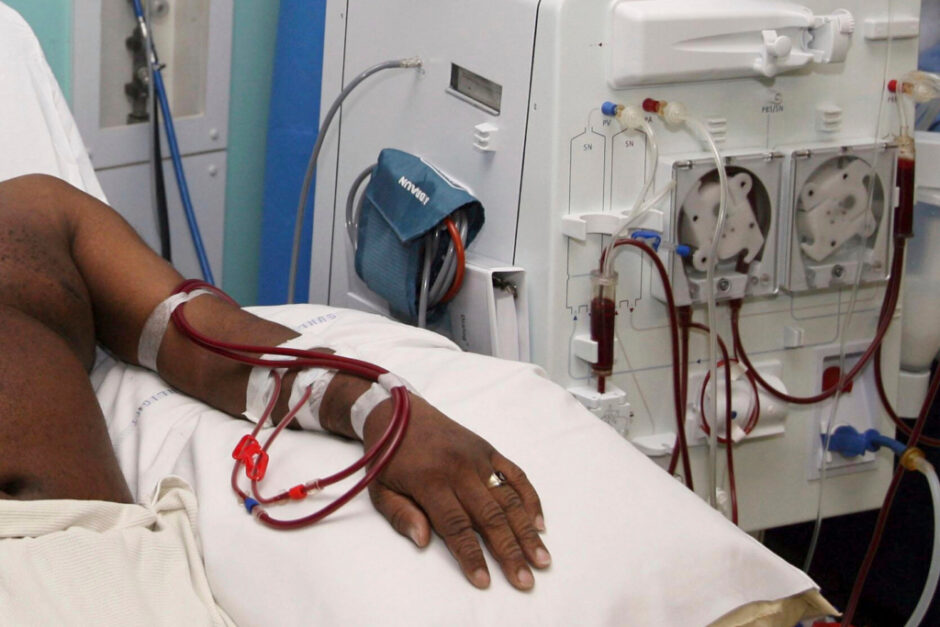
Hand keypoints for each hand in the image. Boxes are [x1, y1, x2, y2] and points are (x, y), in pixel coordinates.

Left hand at [363, 394, 549, 589]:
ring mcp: (478, 458)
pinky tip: (539, 523)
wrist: (398, 412)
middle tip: (525, 581)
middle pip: (490, 517)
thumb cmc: (387, 457)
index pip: (456, 527)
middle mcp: (459, 469)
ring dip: (527, 531)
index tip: (485, 581)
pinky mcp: (488, 450)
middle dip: (510, 552)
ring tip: (542, 559)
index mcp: (430, 482)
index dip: (471, 556)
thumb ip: (400, 516)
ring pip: (509, 499)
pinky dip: (530, 499)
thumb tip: (423, 541)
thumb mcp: (380, 489)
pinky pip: (515, 475)